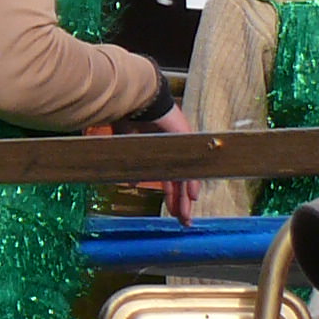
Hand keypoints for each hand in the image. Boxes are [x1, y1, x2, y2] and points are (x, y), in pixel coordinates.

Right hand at [136, 99, 194, 220]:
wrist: (136, 97)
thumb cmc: (129, 116)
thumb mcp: (127, 146)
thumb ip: (131, 164)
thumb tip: (130, 184)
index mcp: (160, 154)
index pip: (169, 179)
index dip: (171, 196)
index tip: (171, 211)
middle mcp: (173, 153)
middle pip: (179, 183)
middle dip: (180, 204)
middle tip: (183, 222)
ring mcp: (181, 148)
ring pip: (185, 179)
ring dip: (185, 199)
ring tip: (186, 217)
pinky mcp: (185, 142)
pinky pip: (189, 167)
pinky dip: (191, 182)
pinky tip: (192, 197)